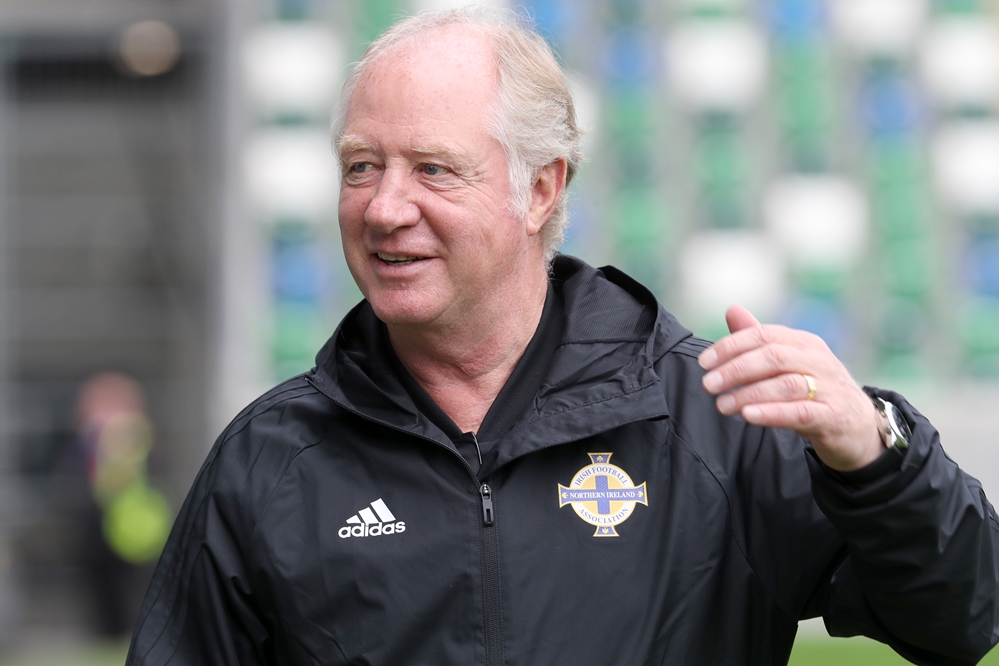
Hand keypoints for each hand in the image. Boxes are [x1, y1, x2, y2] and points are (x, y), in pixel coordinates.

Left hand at [697, 305, 883, 471]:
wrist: (858, 426)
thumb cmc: (815, 389)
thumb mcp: (788, 362)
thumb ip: (758, 340)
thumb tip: (732, 309)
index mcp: (804, 342)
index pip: (764, 335)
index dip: (731, 346)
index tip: (704, 362)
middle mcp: (818, 360)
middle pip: (773, 357)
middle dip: (736, 369)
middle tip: (708, 384)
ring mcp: (829, 387)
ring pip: (785, 384)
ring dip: (749, 394)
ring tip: (722, 405)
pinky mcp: (833, 416)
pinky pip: (801, 412)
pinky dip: (772, 413)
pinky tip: (748, 416)